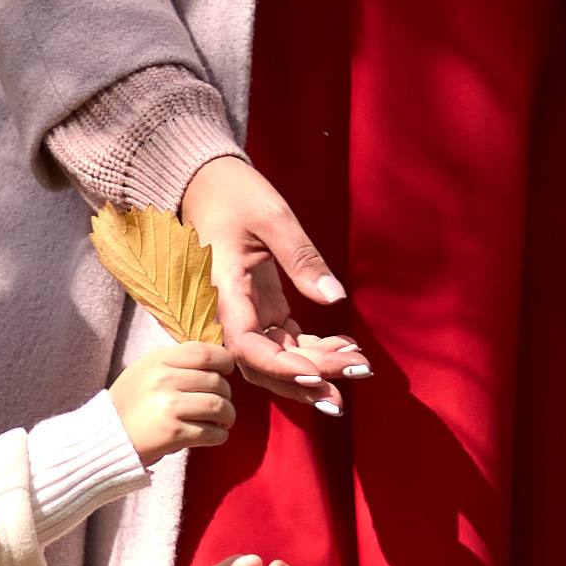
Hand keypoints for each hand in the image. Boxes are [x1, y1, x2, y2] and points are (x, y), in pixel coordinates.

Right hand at [110, 341, 236, 464]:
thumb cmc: (129, 407)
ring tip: (224, 422)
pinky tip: (216, 435)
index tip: (227, 371)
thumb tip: (213, 364)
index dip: (224, 360)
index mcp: (157, 362)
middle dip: (227, 395)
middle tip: (223, 405)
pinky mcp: (173, 433)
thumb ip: (173, 365)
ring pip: (218, 406)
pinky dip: (220, 436)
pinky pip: (211, 433)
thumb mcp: (144, 373)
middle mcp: (163, 380)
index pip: (203, 352)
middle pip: (216, 381)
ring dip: (228, 416)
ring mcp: (168, 406)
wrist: (104, 438)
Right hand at [181, 157, 368, 410]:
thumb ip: (302, 258)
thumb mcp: (272, 217)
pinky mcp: (260, 313)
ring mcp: (245, 317)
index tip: (316, 376)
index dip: (280, 367)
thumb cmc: (234, 194)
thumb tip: (335, 297)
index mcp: (222, 291)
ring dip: (317, 370)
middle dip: (308, 379)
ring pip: (277, 361)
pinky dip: (315, 351)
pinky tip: (346, 348)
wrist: (207, 185)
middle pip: (264, 365)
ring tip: (358, 368)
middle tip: (355, 376)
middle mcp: (228, 314)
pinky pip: (286, 344)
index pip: (246, 346)